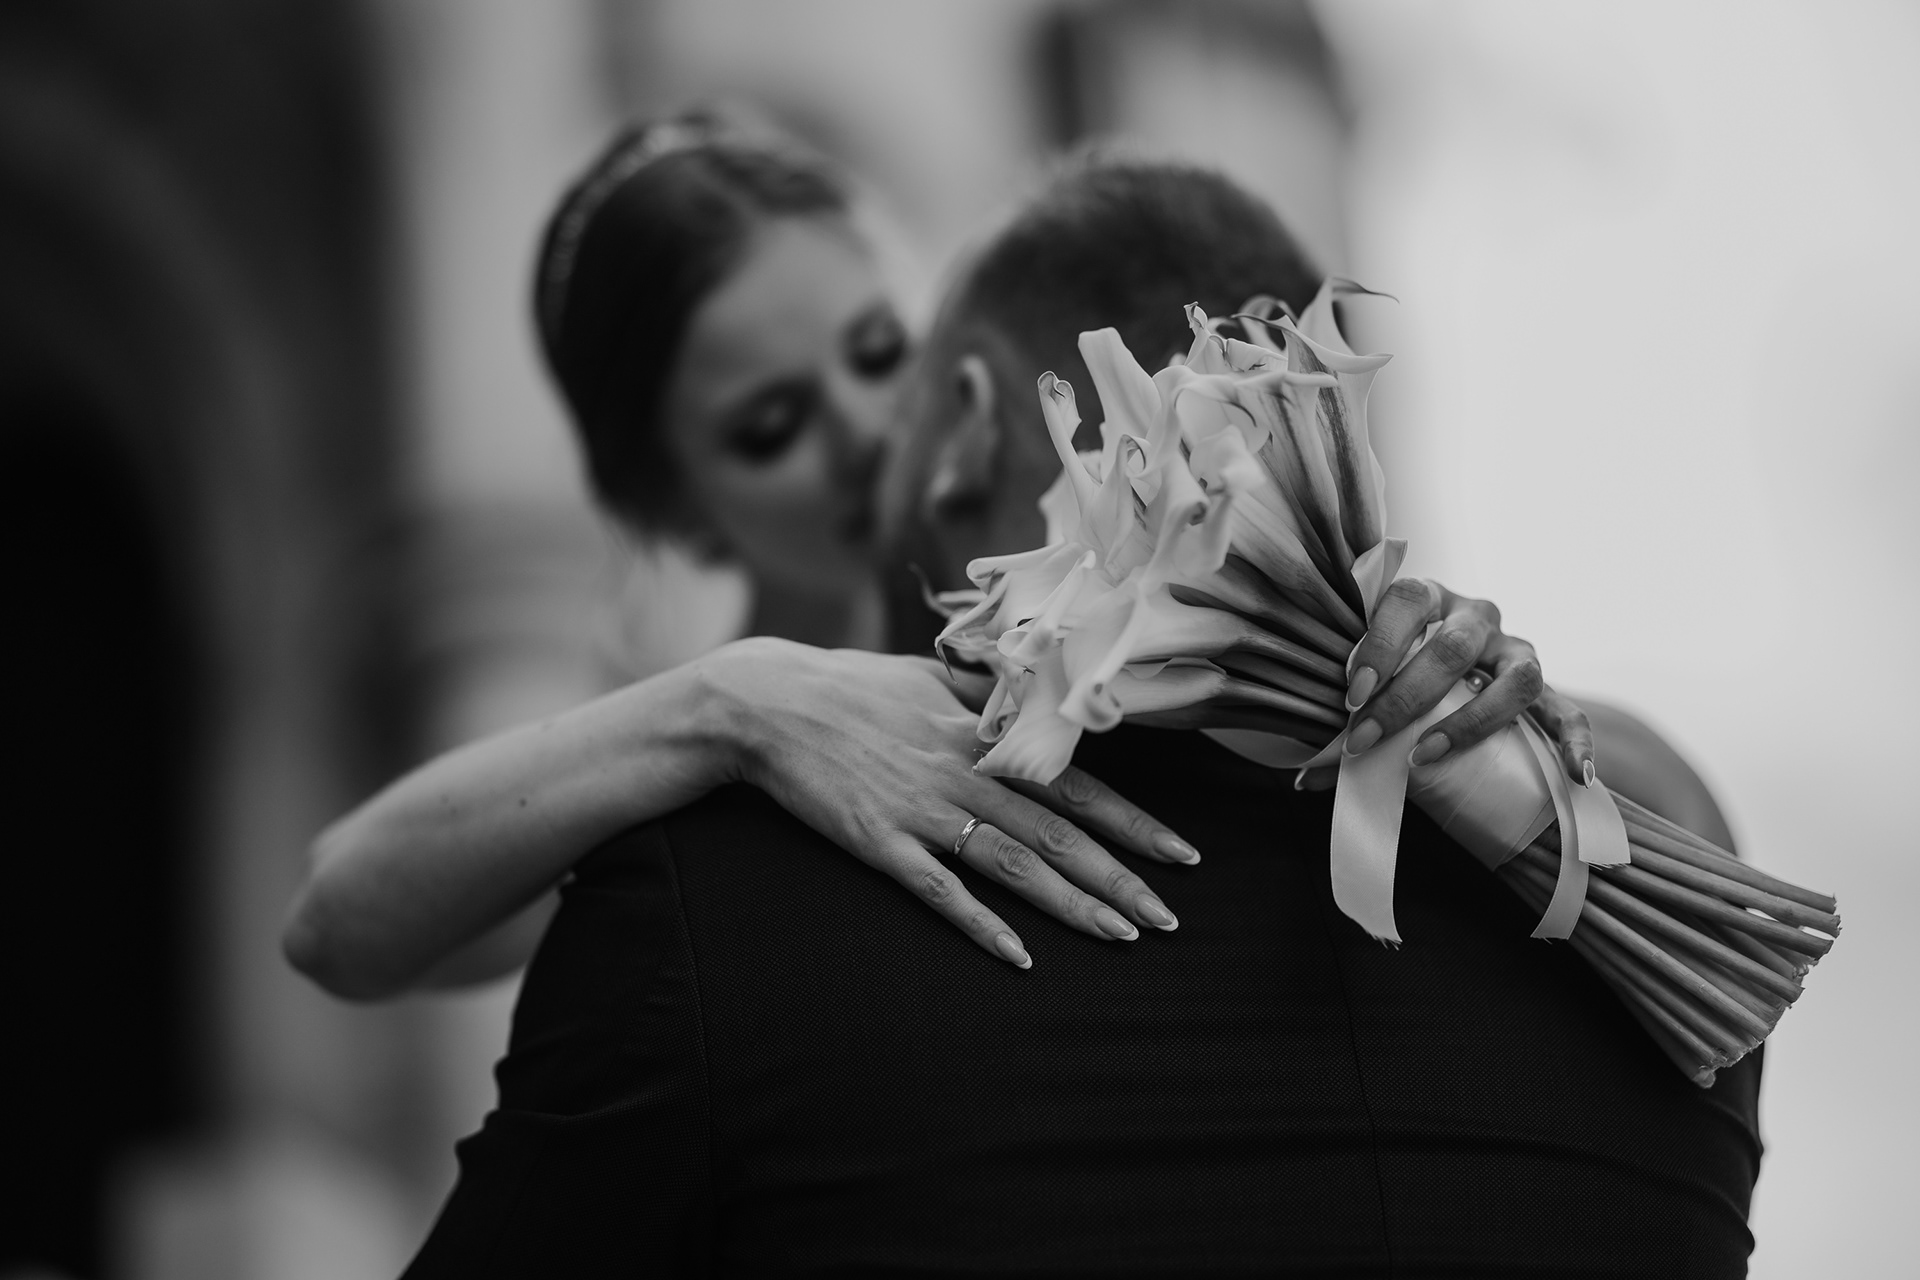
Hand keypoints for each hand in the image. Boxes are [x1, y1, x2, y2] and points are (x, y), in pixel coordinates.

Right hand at [701, 638, 1198, 967]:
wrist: (768, 703)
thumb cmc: (854, 687)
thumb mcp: (934, 675)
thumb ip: (994, 695)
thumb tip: (1048, 700)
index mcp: (985, 733)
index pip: (1078, 784)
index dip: (1135, 822)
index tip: (1182, 854)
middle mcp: (966, 772)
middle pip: (1060, 834)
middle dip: (1121, 879)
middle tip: (1169, 920)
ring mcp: (924, 809)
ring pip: (1014, 865)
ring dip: (1071, 906)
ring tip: (1121, 939)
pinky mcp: (880, 840)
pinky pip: (939, 891)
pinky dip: (980, 924)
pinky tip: (1018, 957)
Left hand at [1303, 578, 1592, 788]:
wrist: (1461, 671)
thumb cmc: (1401, 672)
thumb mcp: (1375, 679)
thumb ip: (1347, 717)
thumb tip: (1307, 779)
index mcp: (1429, 598)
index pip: (1405, 601)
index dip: (1378, 645)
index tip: (1351, 694)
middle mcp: (1477, 618)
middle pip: (1453, 647)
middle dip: (1406, 697)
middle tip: (1365, 739)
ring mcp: (1516, 651)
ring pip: (1516, 677)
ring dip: (1470, 722)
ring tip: (1424, 758)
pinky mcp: (1547, 690)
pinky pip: (1570, 713)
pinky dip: (1577, 744)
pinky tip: (1576, 776)